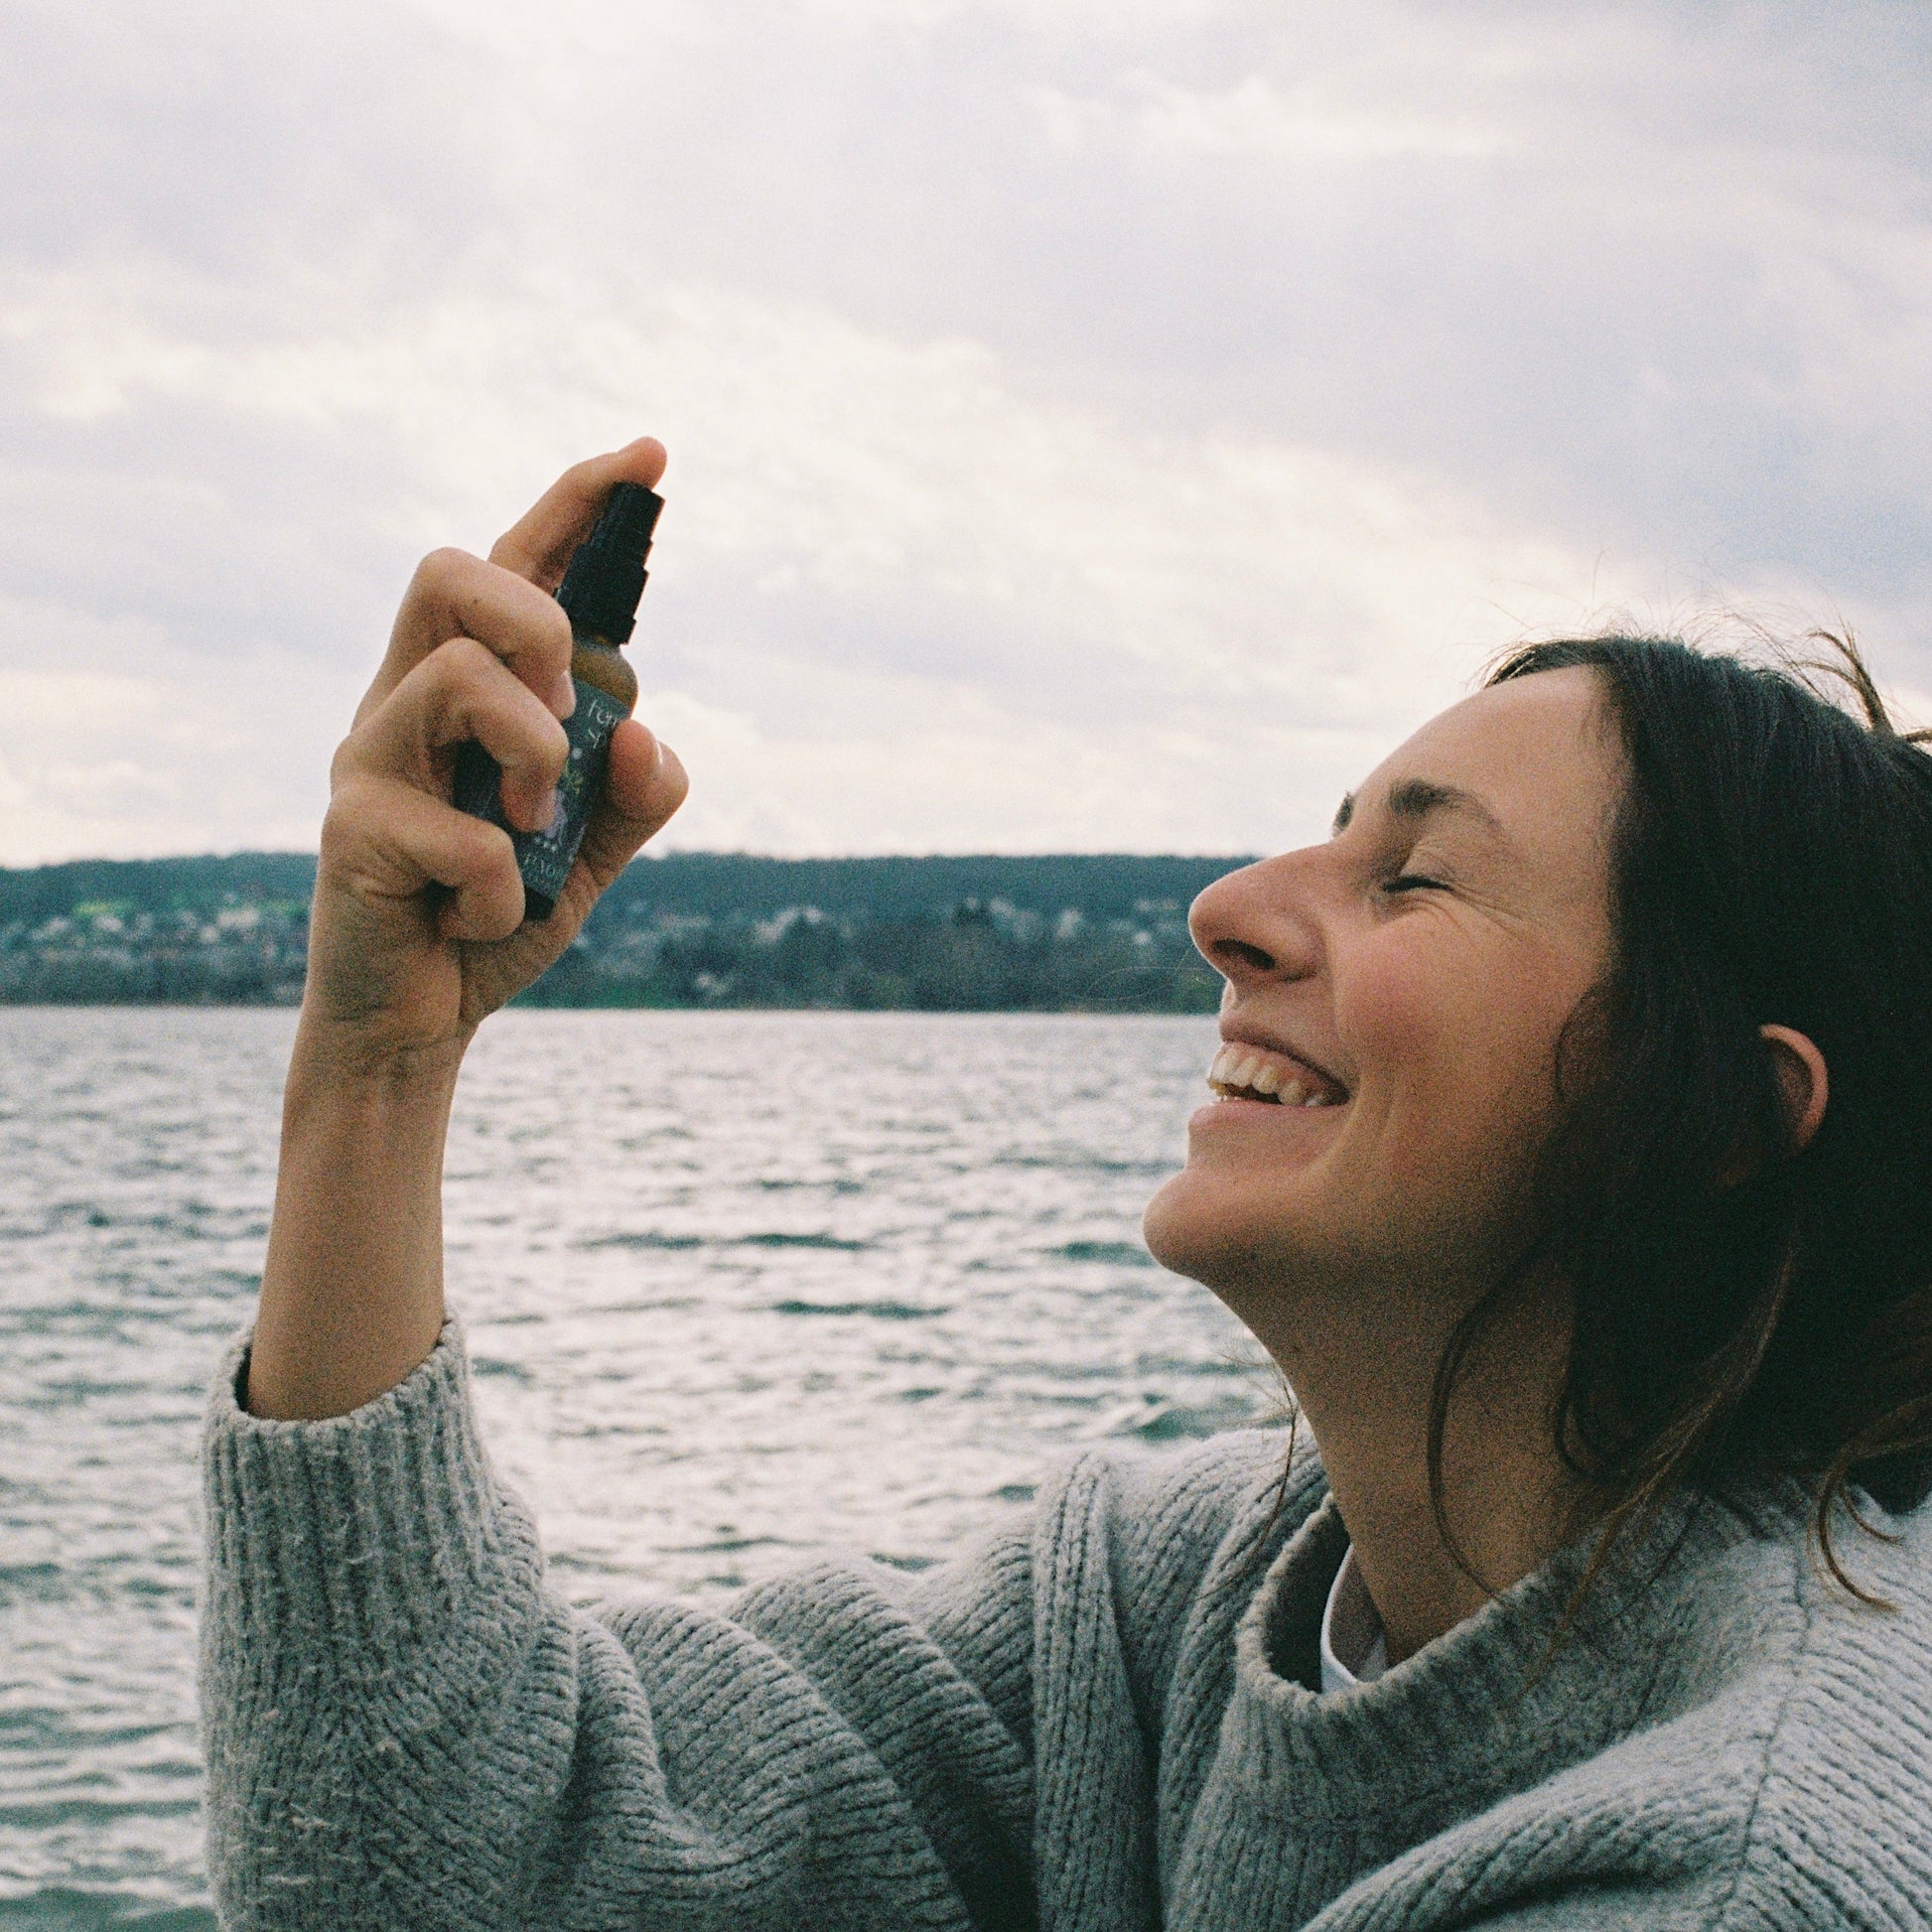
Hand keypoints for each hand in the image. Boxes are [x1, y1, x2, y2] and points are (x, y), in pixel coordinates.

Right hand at [303, 437, 689, 1073]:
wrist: (419, 1022)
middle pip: (448, 570)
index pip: (514, 567)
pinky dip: (506, 887)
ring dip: (536, 756)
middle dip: (535, 618)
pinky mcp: (349, 828)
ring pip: (460, 676)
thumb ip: (635, 789)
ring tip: (536, 830)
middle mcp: (406, 701)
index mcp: (467, 688)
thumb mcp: (594, 850)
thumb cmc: (498, 916)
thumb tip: (639, 733)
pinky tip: (487, 919)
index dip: (577, 506)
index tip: (650, 457)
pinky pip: (464, 832)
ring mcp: (370, 758)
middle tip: (568, 706)